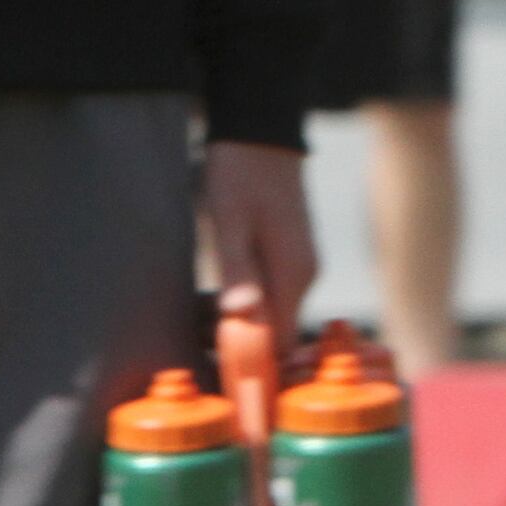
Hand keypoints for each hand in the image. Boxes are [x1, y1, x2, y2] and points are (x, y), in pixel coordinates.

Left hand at [200, 141, 318, 351]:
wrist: (260, 132)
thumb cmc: (241, 172)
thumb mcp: (229, 220)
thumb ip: (237, 269)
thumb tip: (242, 314)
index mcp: (293, 272)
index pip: (281, 343)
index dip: (252, 364)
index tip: (220, 373)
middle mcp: (305, 275)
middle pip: (276, 333)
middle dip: (241, 344)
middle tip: (200, 341)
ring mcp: (301, 264)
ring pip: (273, 314)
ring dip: (240, 323)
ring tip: (201, 316)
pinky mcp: (292, 255)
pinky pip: (273, 295)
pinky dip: (247, 303)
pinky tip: (218, 292)